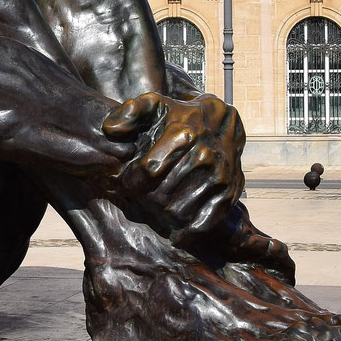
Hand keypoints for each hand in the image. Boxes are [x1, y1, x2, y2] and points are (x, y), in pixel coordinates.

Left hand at [102, 92, 245, 239]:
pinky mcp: (229, 191)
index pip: (148, 170)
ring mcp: (219, 175)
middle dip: (144, 200)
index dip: (130, 181)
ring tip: (153, 212)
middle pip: (162, 194)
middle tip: (137, 200)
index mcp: (183, 134)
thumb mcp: (154, 105)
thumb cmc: (180, 116)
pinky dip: (190, 232)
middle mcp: (204, 155)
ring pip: (181, 211)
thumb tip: (110, 130)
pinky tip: (176, 235)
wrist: (222, 122)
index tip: (123, 184)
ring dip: (163, 217)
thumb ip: (129, 111)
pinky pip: (207, 221)